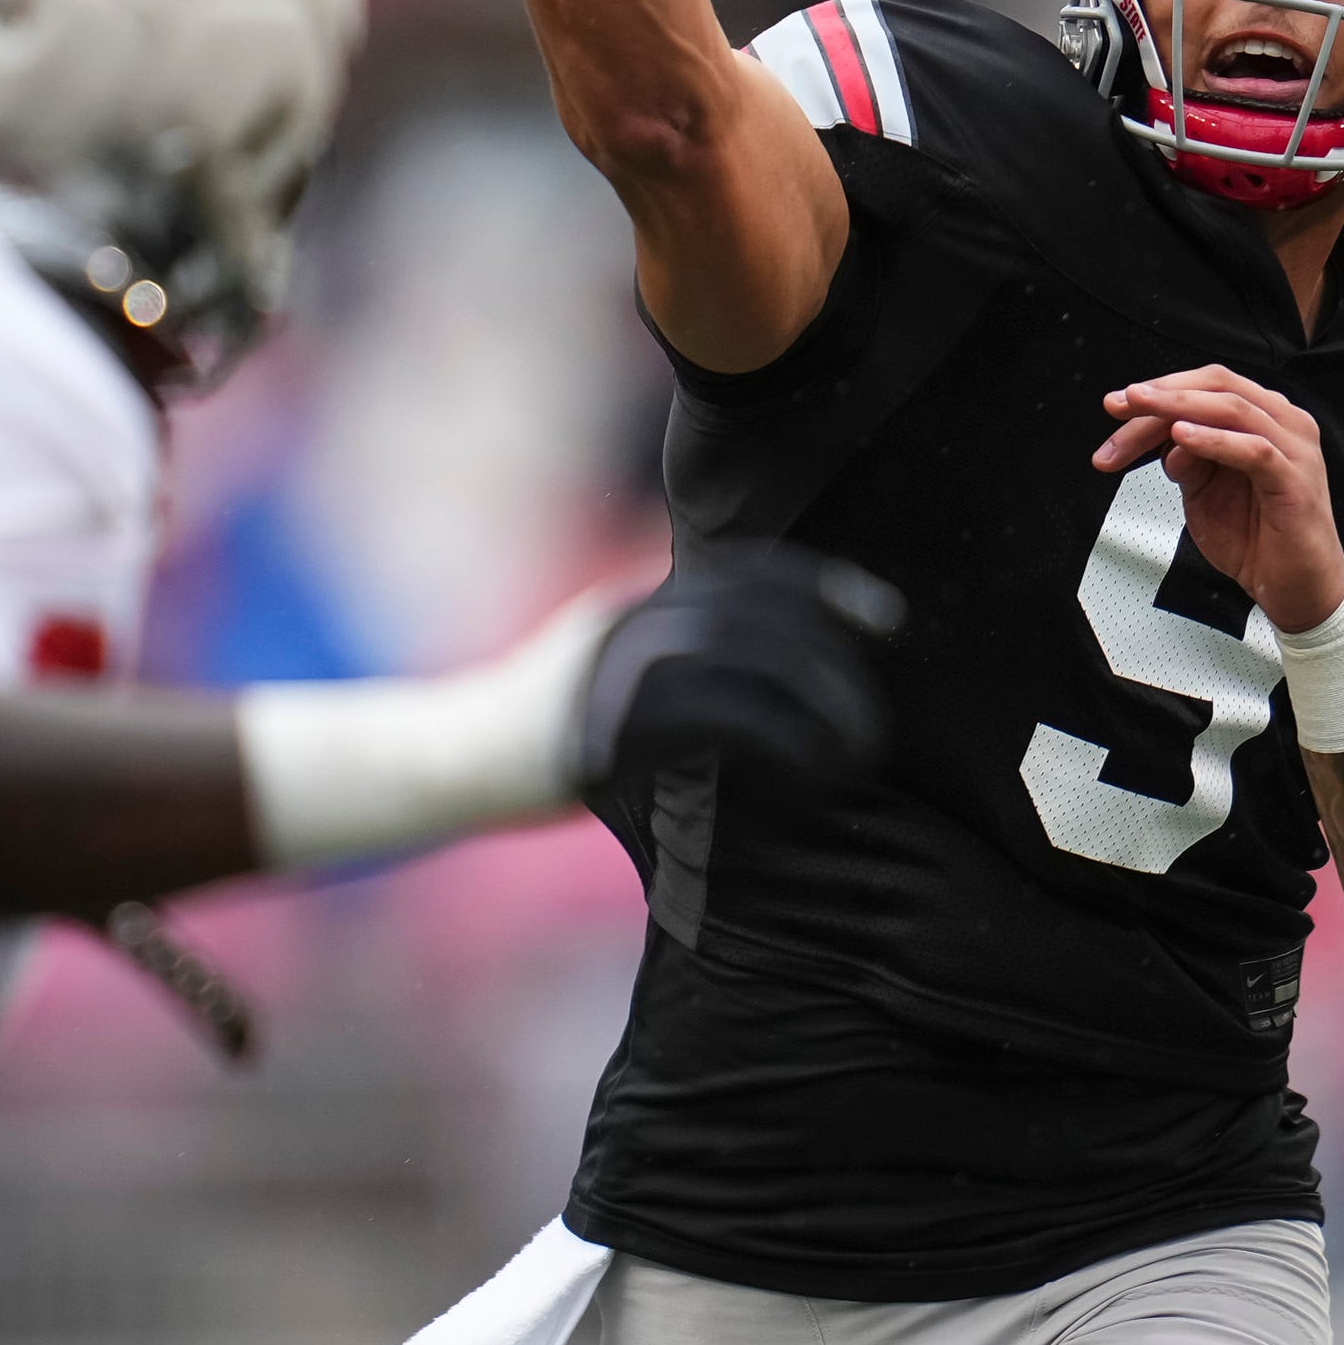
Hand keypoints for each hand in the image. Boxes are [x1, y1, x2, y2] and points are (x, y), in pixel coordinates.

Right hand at [572, 543, 905, 792]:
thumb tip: (766, 658)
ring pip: (746, 664)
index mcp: (640, 599)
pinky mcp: (609, 728)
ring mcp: (616, 670)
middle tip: (880, 714)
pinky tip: (810, 774)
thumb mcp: (610, 663)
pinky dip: (778, 745)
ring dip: (819, 705)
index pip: (749, 570)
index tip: (887, 616)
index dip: (825, 586)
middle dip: (834, 659)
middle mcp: (632, 620)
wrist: (456, 758)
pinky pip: (716, 724)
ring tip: (862, 750)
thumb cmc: (550, 727)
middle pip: (758, 615)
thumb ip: (674, 647)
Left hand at [1094, 369, 1343, 632]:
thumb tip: (1165, 437)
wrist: (1295, 588)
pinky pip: (1254, 450)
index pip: (1208, 386)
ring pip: (1233, 409)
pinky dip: (1214, 440)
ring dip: (1180, 407)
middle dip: (1163, 394)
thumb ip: (1186, 460)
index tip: (1116, 405)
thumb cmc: (1258, 537)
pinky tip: (1181, 438)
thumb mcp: (1204, 492)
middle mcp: (1283, 423)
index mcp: (1263, 418)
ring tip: (1142, 410)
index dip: (1161, 389)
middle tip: (1120, 404)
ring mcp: (1294, 449)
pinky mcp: (1296, 480)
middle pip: (1218, 387)